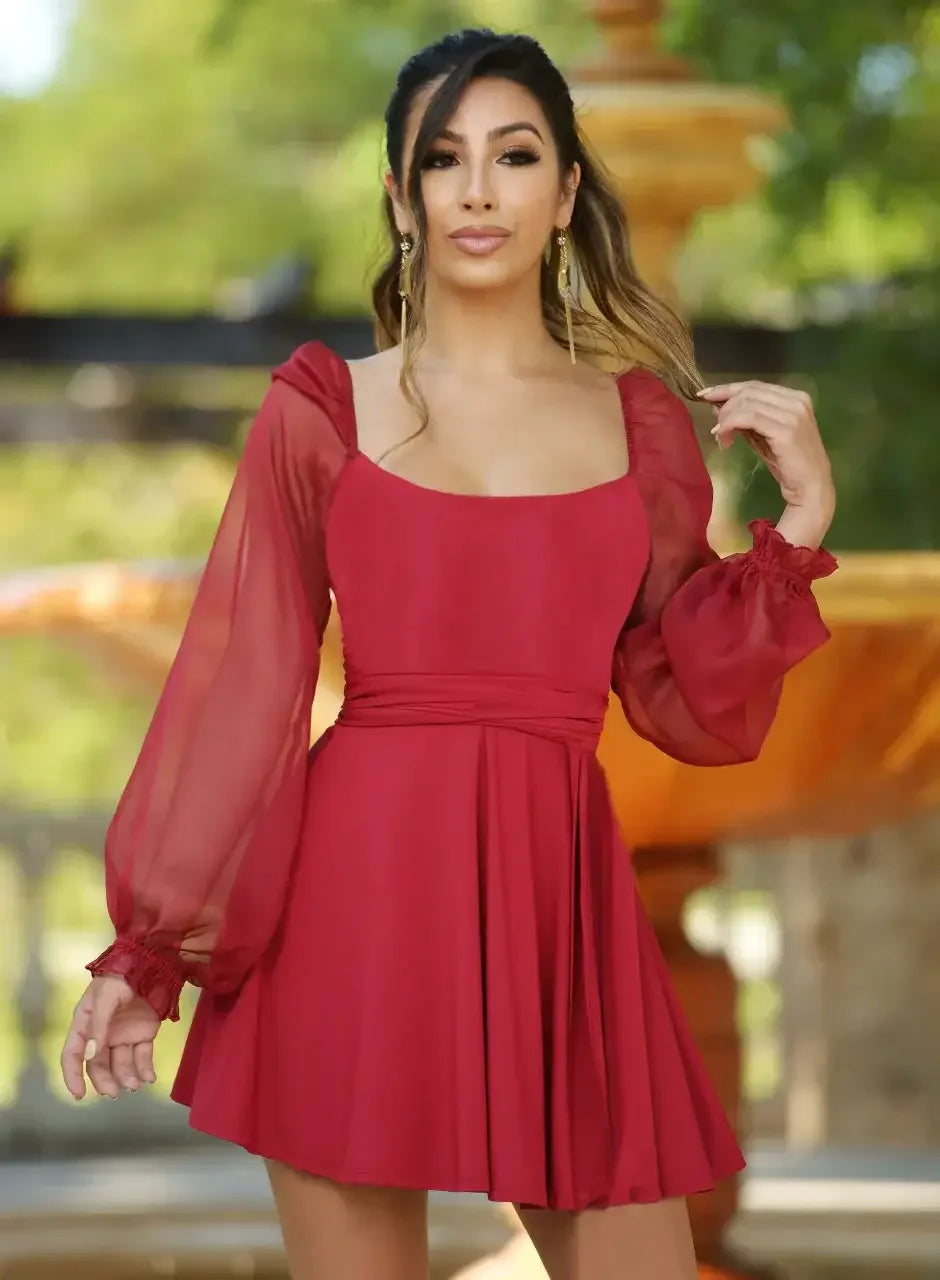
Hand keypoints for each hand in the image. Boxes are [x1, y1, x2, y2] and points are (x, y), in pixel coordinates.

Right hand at [60, 975, 160, 1099]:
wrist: (153, 962)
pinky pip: (142, 1056)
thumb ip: (98, 1025)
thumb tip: (91, 1055)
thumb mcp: (105, 996)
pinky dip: (145, 1069)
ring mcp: (123, 1034)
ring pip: (121, 1063)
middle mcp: (102, 1032)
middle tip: (114, 1092)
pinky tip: (150, 1078)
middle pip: (98, 1064)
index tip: (79, 1094)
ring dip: (126, 1077)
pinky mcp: (143, 1033)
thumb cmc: (122, 975)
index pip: (73, 1053)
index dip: (73, 1075)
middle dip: (105, 1080)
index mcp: (86, 1022)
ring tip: (135, 1084)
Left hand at [697, 379, 834, 545]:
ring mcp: (792, 413)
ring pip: (746, 403)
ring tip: (719, 436)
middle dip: (724, 403)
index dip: (728, 388)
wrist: (810, 486)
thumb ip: (747, 419)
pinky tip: (724, 438)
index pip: (755, 385)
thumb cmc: (788, 463)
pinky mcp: (785, 429)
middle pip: (749, 391)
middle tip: (713, 423)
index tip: (705, 395)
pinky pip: (748, 418)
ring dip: (726, 418)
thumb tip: (719, 406)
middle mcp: (796, 400)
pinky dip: (730, 425)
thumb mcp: (764, 435)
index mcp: (795, 397)